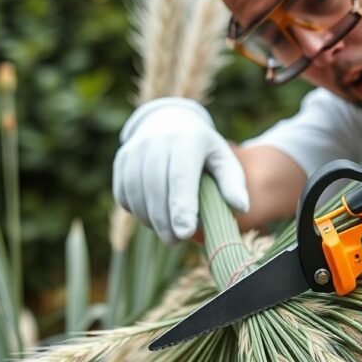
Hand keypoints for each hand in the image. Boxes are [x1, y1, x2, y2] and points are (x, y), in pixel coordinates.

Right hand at [113, 97, 247, 242]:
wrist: (170, 120)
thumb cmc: (203, 149)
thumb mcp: (223, 159)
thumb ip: (232, 183)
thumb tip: (241, 208)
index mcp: (186, 140)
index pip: (181, 178)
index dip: (181, 207)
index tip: (185, 233)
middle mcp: (156, 141)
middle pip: (156, 190)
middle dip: (165, 222)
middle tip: (175, 240)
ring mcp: (135, 149)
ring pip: (136, 194)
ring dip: (149, 219)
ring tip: (166, 231)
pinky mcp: (121, 160)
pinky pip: (123, 194)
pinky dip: (136, 210)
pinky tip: (152, 215)